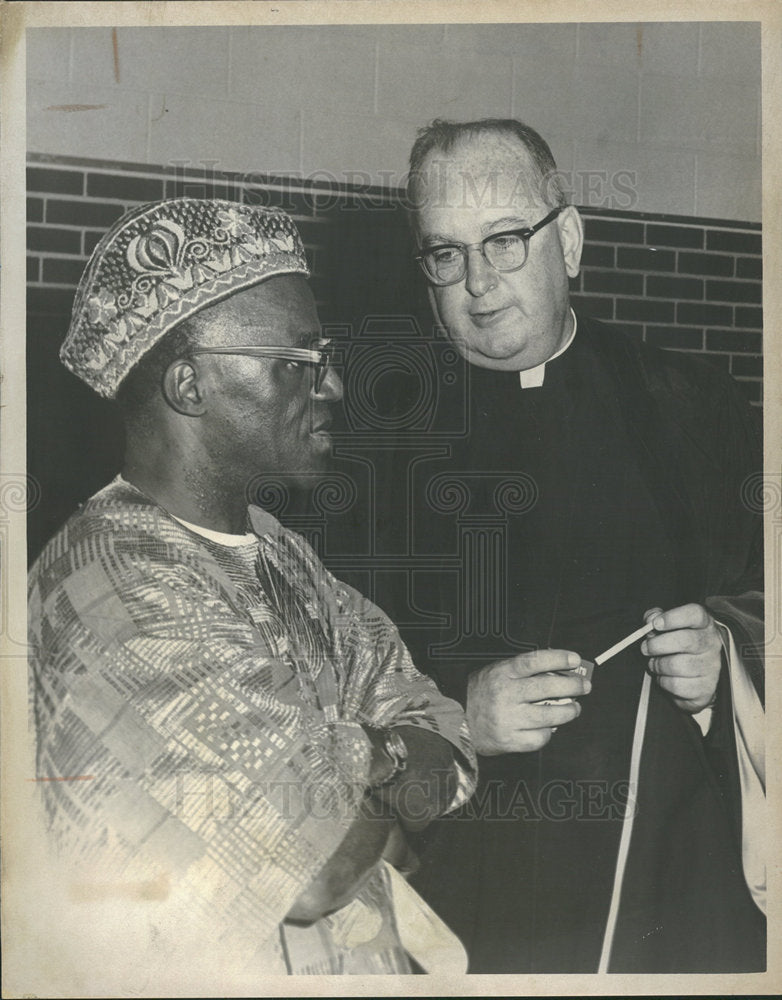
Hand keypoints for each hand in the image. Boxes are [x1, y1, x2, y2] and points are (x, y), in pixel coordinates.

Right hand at [466, 649, 590, 754]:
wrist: (456, 722)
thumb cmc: (481, 694)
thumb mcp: (496, 673)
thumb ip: (522, 672)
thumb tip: (558, 672)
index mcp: (501, 674)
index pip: (533, 661)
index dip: (557, 658)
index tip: (574, 659)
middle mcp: (505, 695)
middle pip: (546, 687)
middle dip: (572, 686)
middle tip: (584, 686)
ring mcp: (507, 719)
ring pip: (549, 716)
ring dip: (568, 712)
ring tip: (574, 709)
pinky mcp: (509, 740)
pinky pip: (539, 737)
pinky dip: (547, 732)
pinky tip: (547, 728)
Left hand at [641, 604, 722, 713]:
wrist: (698, 676)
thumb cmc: (679, 646)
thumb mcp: (668, 627)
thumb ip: (656, 617)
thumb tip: (650, 619)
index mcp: (704, 624)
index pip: (695, 614)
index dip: (673, 617)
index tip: (655, 624)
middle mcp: (711, 643)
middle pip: (684, 641)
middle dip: (657, 645)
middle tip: (645, 648)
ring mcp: (711, 666)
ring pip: (677, 665)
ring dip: (658, 665)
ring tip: (654, 663)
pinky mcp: (706, 687)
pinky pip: (676, 685)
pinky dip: (663, 681)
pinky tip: (664, 677)